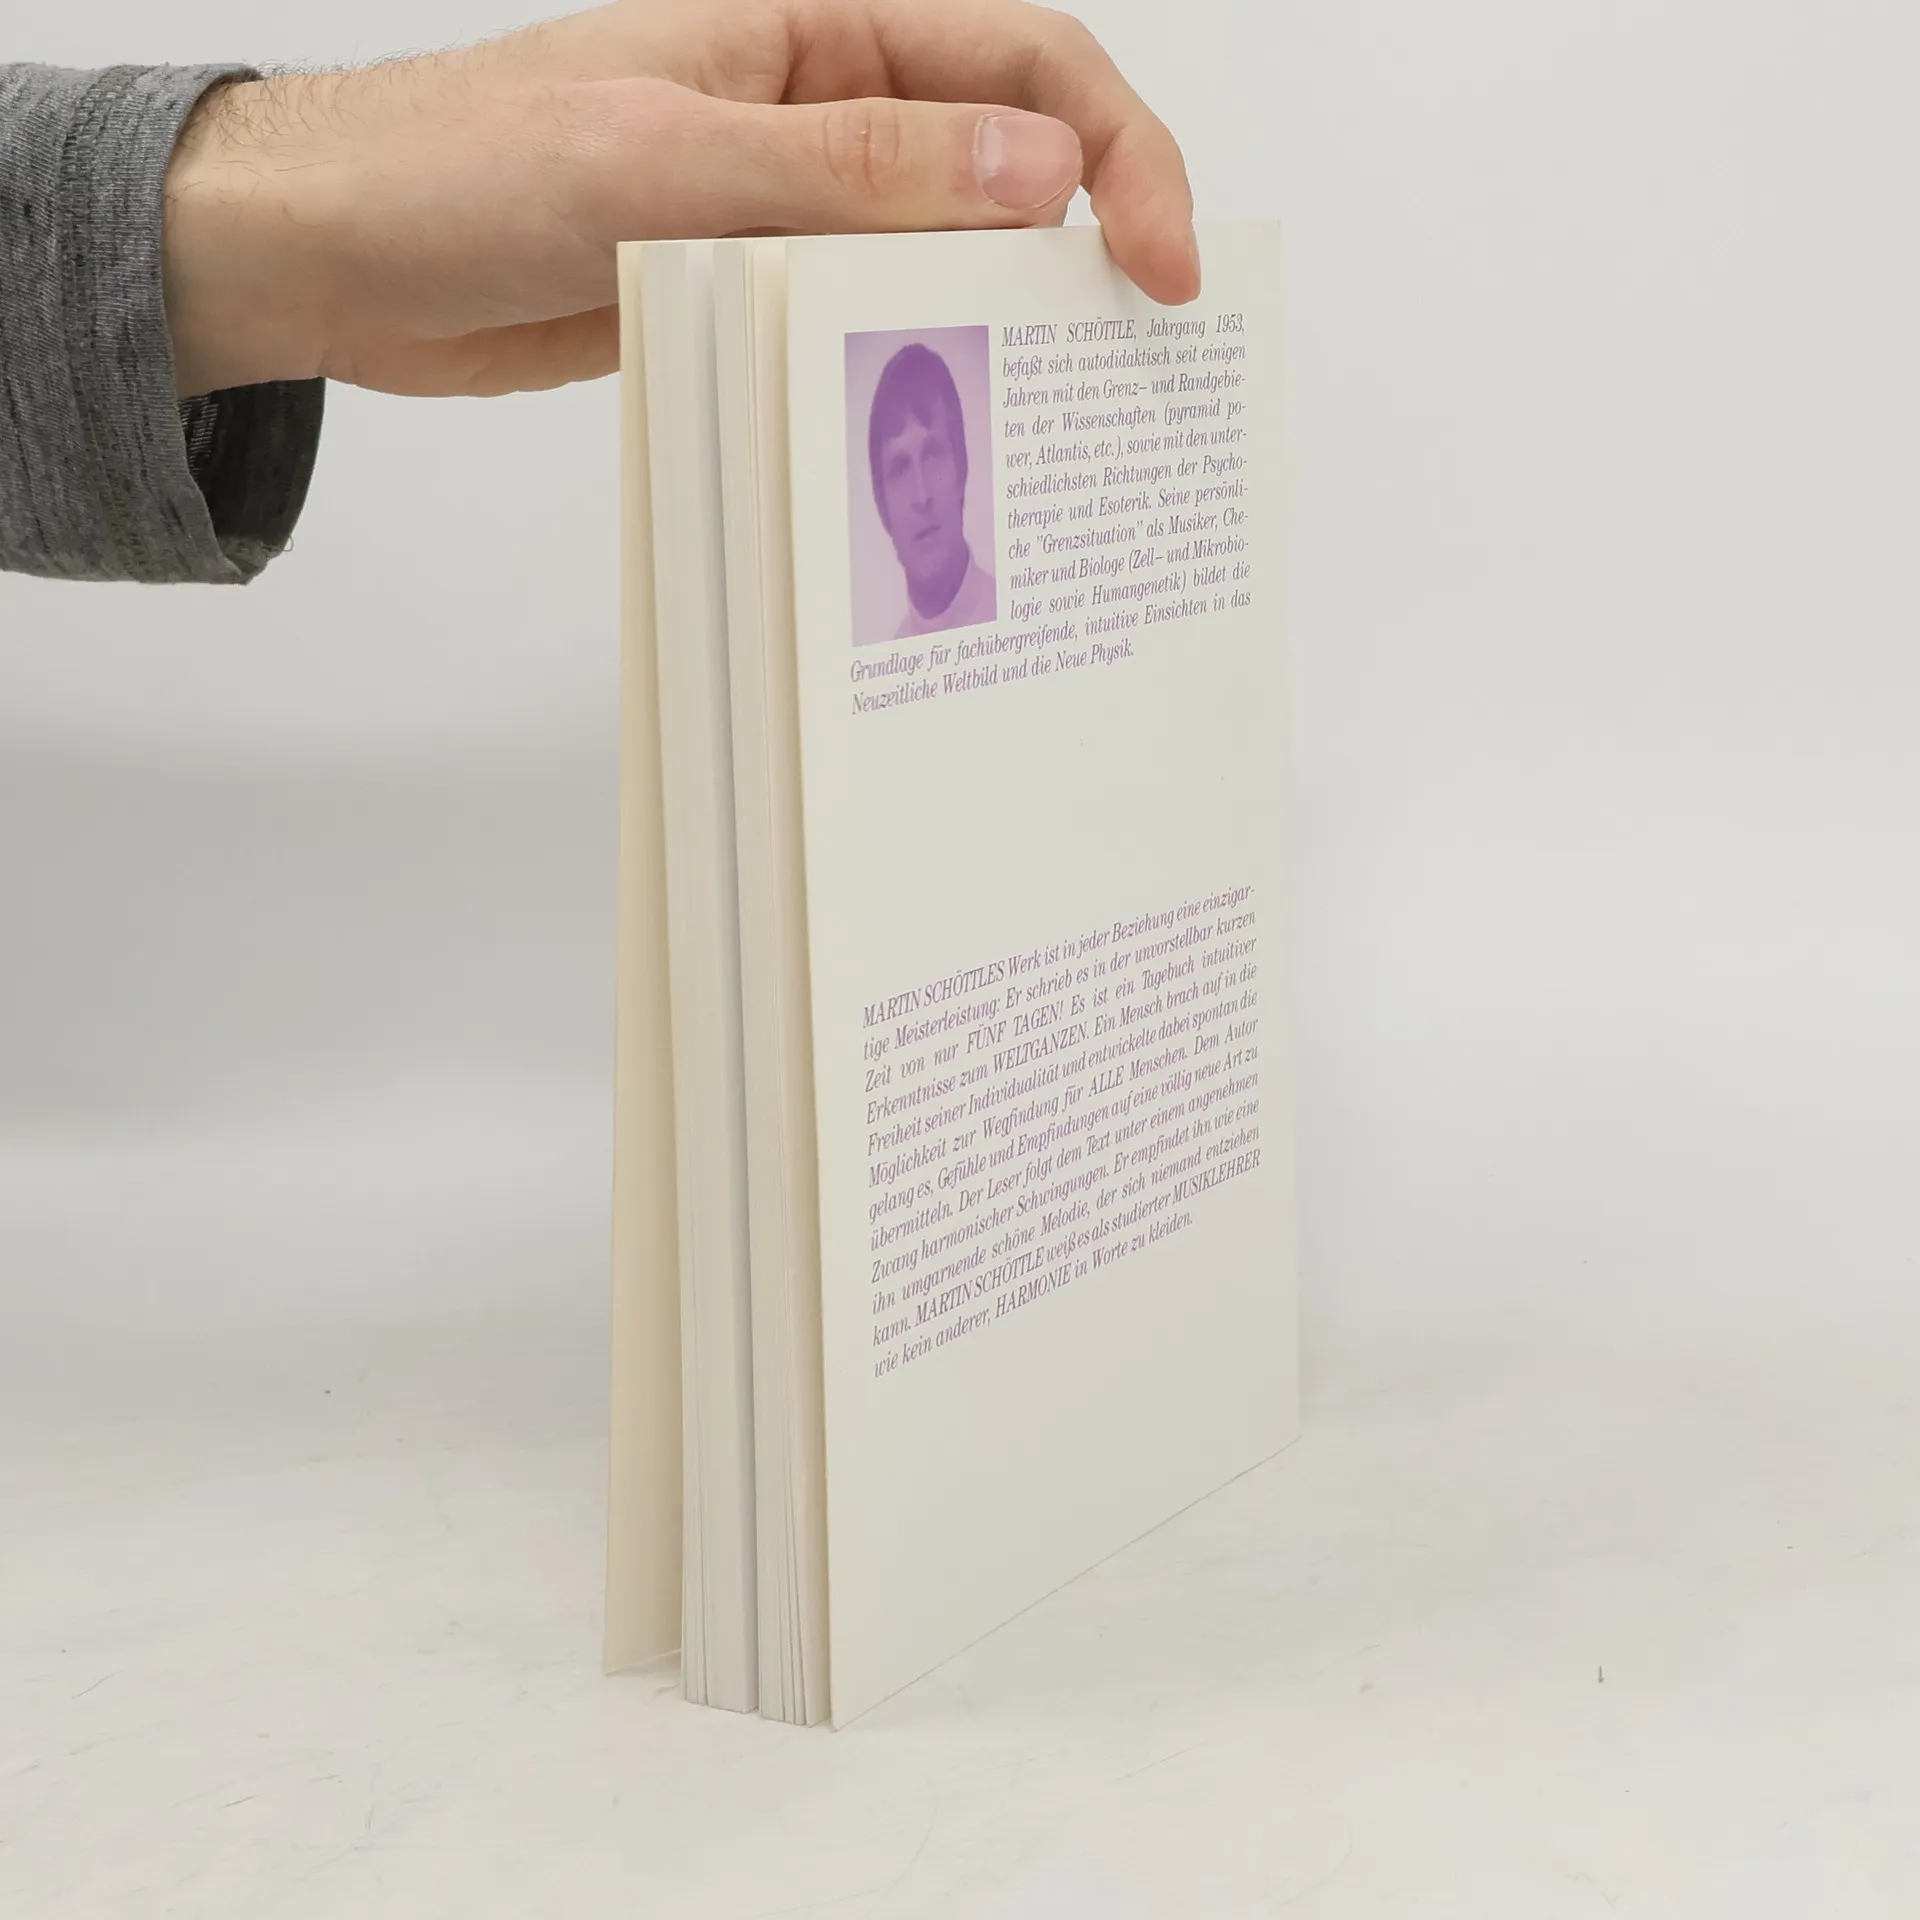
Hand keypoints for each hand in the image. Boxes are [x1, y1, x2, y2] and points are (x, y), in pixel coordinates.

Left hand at [162, 0, 1198, 398]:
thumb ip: (847, 169)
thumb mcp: (662, 160)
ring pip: (944, 255)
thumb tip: (1033, 172)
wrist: (336, 257)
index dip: (1119, 155)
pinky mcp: (750, 290)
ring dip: (1003, 323)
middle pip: (1009, 161)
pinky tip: (940, 432)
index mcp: (815, 27)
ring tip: (1055, 419)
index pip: (1024, 63)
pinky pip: (866, 321)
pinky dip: (913, 370)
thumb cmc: (461, 167)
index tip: (1162, 267)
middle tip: (1134, 362)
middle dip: (1089, 246)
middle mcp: (820, 111)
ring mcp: (789, 206)